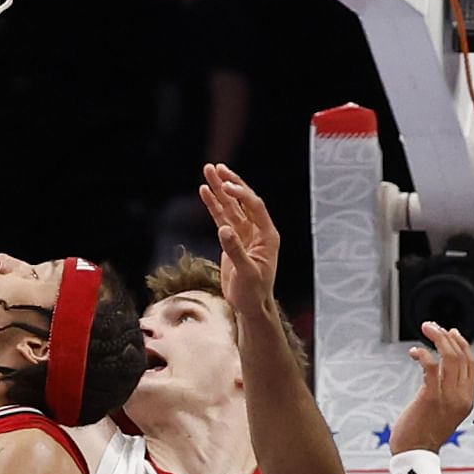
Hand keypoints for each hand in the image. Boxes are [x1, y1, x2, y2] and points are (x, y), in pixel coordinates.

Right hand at [197, 163, 279, 315]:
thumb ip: (235, 250)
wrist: (250, 306)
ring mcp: (244, 233)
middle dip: (229, 183)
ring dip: (220, 189)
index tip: (225, 186)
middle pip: (242, 200)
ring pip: (230, 206)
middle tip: (216, 167)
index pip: (254, 207)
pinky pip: (222, 217)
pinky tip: (205, 192)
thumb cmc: (254, 293)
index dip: (240, 194)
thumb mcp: (247, 273)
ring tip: (208, 171)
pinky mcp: (232, 239)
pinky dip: (213, 204)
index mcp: (268, 235)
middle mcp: (257, 230)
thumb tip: (224, 230)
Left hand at [389, 323, 473, 453]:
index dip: (463, 345)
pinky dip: (423, 354)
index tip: (451, 333)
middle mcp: (461, 397)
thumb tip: (437, 371)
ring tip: (426, 328)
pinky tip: (414, 351)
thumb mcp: (443, 412)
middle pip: (462, 357)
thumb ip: (446, 393)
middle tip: (433, 326)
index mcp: (467, 399)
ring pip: (450, 358)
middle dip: (448, 337)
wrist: (414, 454)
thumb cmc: (422, 434)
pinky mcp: (431, 397)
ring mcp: (448, 397)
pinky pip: (431, 367)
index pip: (472, 365)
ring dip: (438, 339)